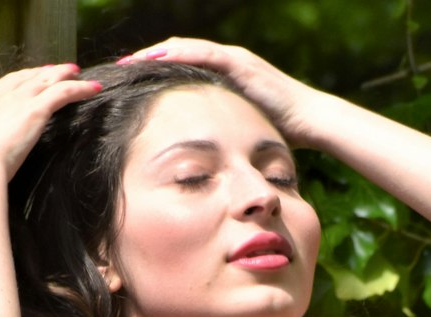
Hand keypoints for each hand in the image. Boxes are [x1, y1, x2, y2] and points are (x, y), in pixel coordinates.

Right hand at [0, 64, 102, 181]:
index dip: (7, 90)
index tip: (17, 91)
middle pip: (17, 80)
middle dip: (33, 74)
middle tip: (47, 71)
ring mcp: (11, 104)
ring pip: (40, 80)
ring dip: (58, 74)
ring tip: (72, 71)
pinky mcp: (33, 111)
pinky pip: (61, 93)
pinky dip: (78, 88)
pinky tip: (93, 88)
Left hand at [118, 40, 322, 146]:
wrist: (309, 121)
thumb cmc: (280, 131)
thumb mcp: (239, 128)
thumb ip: (220, 130)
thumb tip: (201, 154)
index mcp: (223, 76)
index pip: (182, 67)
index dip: (156, 71)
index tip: (131, 81)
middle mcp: (225, 61)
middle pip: (178, 53)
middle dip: (148, 59)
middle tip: (121, 68)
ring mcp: (233, 58)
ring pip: (185, 48)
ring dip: (156, 53)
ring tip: (130, 62)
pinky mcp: (239, 62)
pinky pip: (203, 53)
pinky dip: (179, 54)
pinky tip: (158, 58)